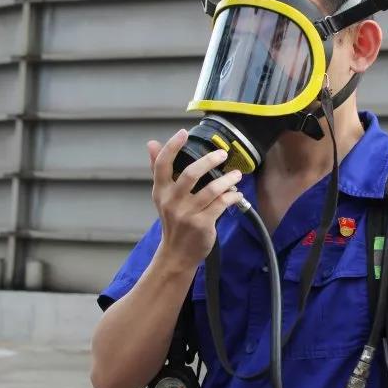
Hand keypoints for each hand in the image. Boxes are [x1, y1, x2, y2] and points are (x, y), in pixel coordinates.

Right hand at [148, 130, 243, 272]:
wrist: (177, 254)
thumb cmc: (173, 221)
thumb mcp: (162, 197)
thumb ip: (158, 170)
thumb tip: (151, 144)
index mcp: (161, 191)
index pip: (162, 165)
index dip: (172, 146)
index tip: (183, 133)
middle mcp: (172, 202)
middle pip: (189, 174)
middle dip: (208, 161)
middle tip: (222, 154)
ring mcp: (187, 214)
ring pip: (211, 190)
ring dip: (227, 179)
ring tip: (236, 174)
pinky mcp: (202, 224)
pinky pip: (221, 204)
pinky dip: (232, 196)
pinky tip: (236, 193)